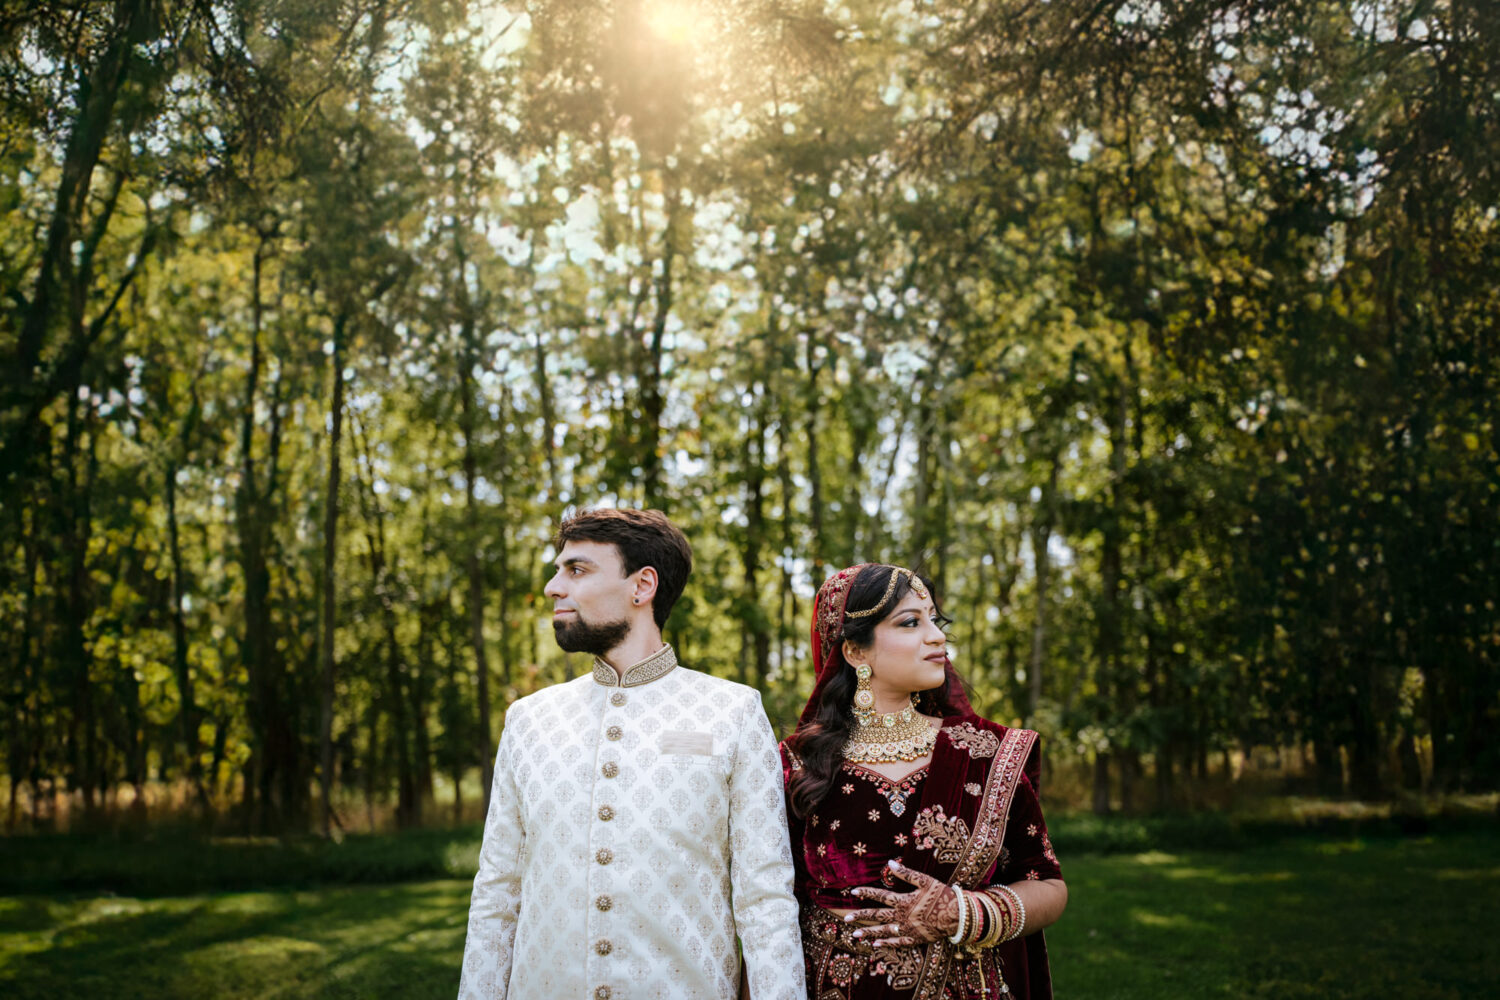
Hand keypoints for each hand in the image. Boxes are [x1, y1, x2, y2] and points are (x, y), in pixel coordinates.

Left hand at [841, 860, 958, 947]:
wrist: (957, 916)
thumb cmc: (942, 895)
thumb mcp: (925, 880)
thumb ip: (906, 873)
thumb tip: (890, 863)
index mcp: (903, 901)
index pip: (880, 896)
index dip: (866, 893)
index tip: (853, 891)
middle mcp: (902, 917)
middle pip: (878, 916)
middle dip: (861, 916)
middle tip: (846, 919)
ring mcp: (907, 930)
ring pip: (884, 931)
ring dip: (869, 932)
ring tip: (854, 934)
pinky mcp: (915, 939)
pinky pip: (897, 943)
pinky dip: (886, 943)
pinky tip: (875, 943)